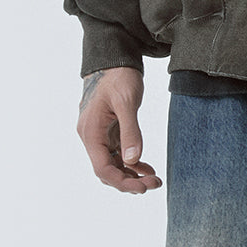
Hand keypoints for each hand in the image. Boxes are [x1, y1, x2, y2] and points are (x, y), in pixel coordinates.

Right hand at [76, 67, 161, 193]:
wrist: (114, 58)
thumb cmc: (117, 76)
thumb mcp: (126, 102)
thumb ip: (130, 132)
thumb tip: (132, 161)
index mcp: (91, 132)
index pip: (102, 169)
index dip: (122, 182)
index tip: (143, 187)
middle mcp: (92, 137)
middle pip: (108, 172)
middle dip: (130, 182)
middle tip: (155, 183)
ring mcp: (100, 136)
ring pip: (114, 166)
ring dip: (133, 176)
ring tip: (155, 180)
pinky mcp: (109, 133)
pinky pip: (119, 156)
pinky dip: (133, 164)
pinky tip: (148, 169)